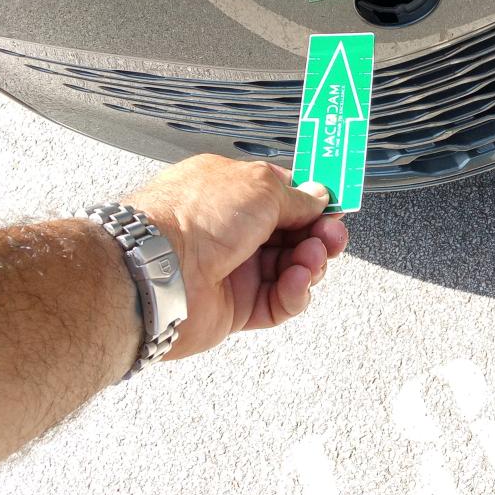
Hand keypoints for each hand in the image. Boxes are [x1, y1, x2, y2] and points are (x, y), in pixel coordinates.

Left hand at [128, 154, 347, 358]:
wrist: (157, 270)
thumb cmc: (196, 217)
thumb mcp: (260, 186)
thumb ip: (297, 196)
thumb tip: (319, 198)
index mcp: (233, 192)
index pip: (284, 196)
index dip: (313, 202)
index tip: (336, 206)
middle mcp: (233, 230)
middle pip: (294, 234)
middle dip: (320, 235)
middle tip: (332, 236)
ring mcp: (236, 269)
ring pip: (292, 268)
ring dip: (311, 263)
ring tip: (311, 259)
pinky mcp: (238, 308)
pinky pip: (280, 302)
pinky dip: (295, 293)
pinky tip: (297, 282)